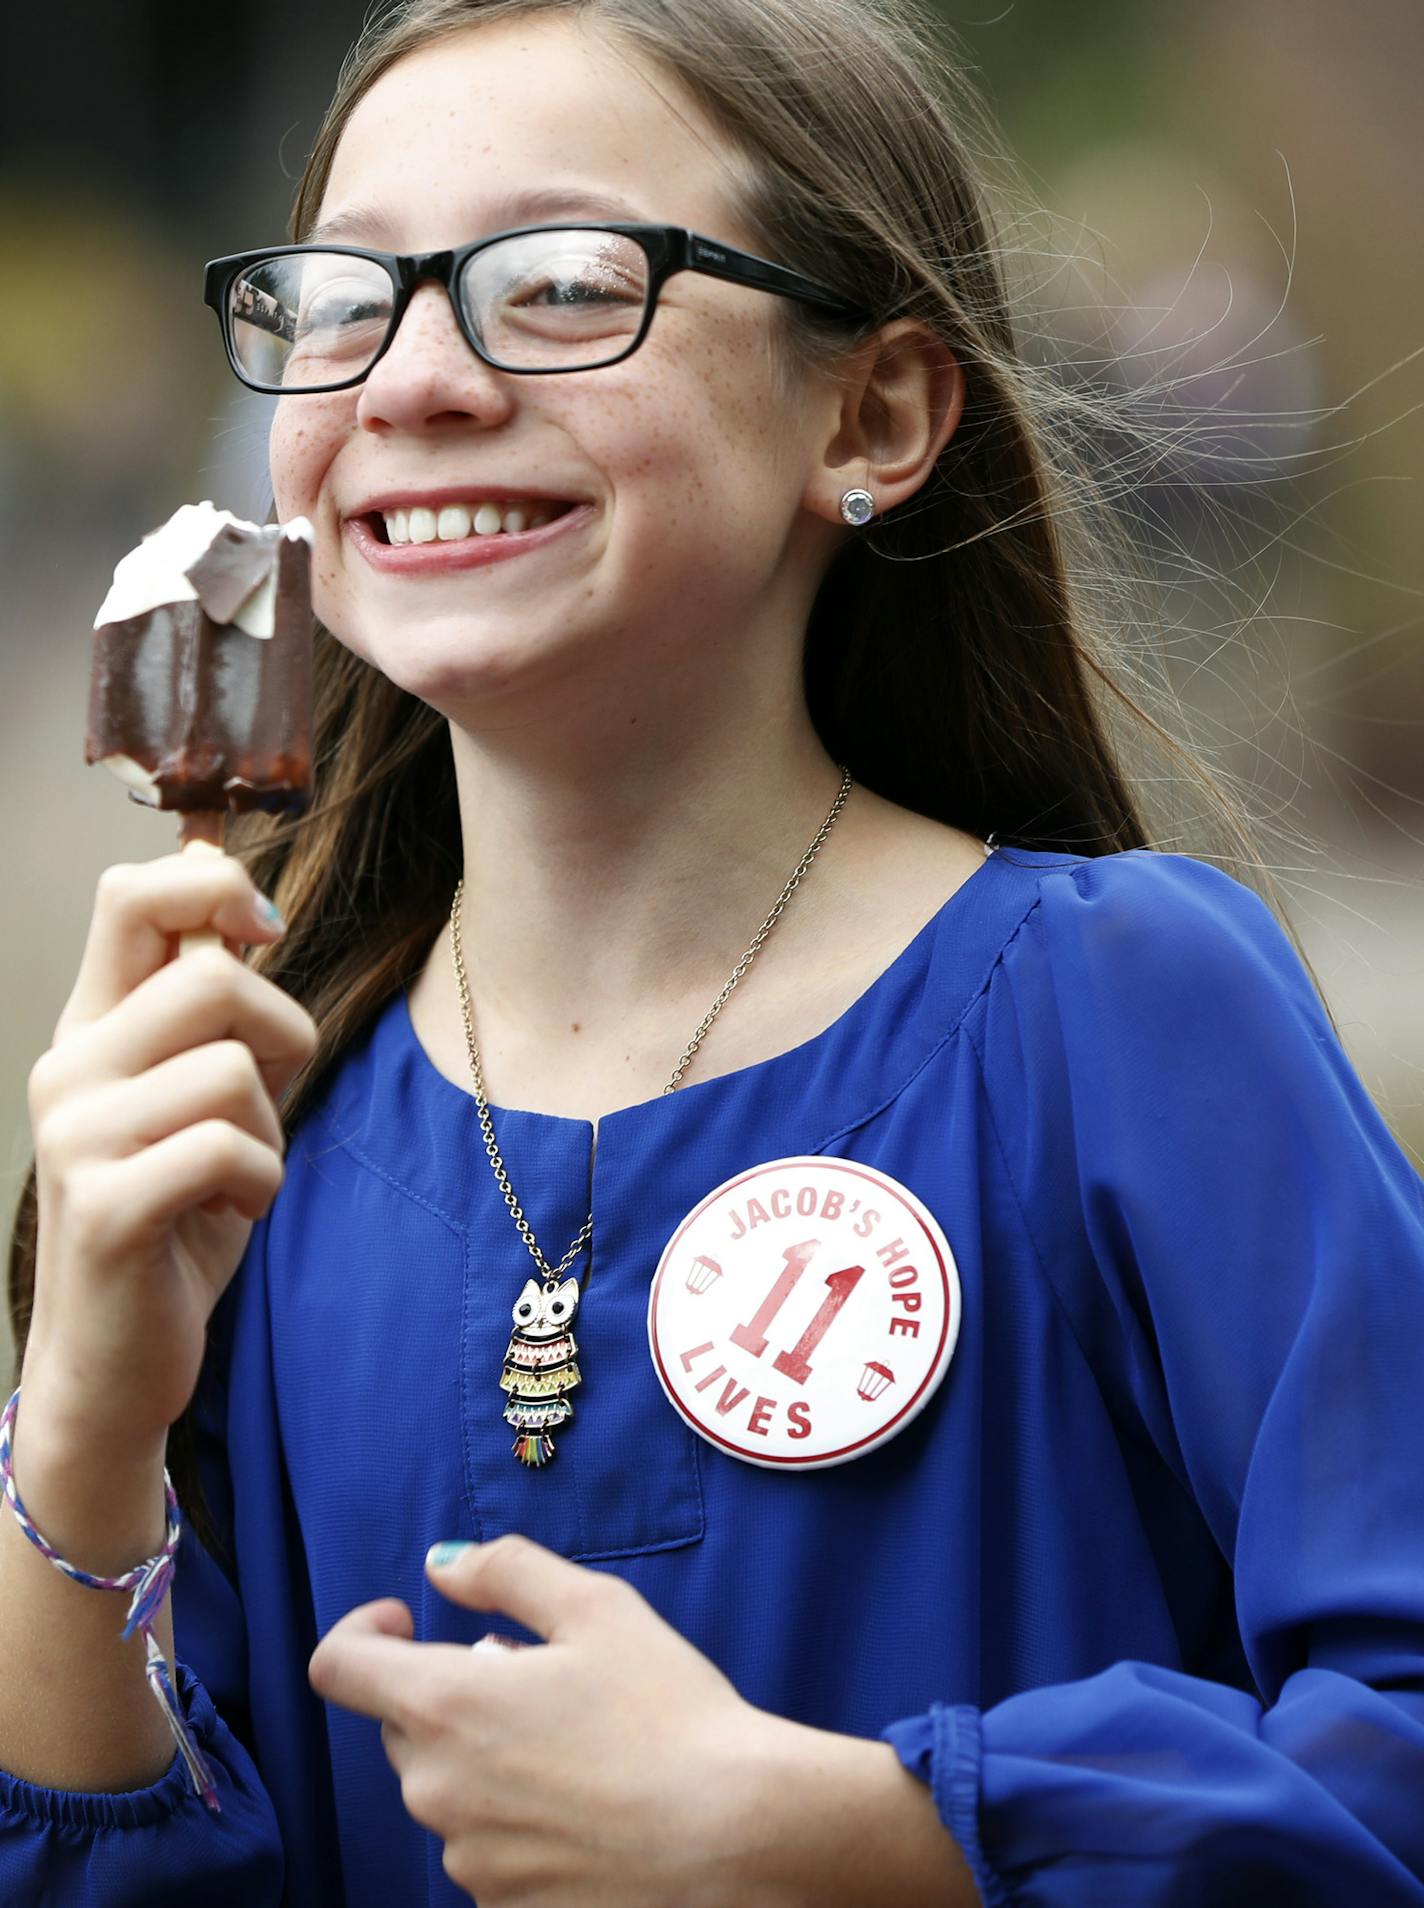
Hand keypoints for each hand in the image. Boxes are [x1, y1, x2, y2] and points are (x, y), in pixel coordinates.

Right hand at [23, 852, 316, 1450]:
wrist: (116, 1358)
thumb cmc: (176, 1216)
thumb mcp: (199, 1091)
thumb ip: (211, 999)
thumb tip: (217, 867)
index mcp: (94, 1027)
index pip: (133, 895)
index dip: (217, 888)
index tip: (264, 932)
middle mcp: (70, 1066)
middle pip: (213, 977)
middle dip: (281, 1036)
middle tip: (266, 1104)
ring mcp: (77, 1135)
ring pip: (233, 1070)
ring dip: (270, 1131)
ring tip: (236, 1176)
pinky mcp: (104, 1206)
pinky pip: (229, 1150)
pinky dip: (261, 1184)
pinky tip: (232, 1214)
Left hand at [307, 1533, 797, 1906]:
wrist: (735, 1836)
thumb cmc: (669, 1713)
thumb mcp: (597, 1608)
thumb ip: (504, 1570)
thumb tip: (442, 1565)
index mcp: (444, 1706)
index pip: (339, 1667)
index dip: (363, 1631)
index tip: (410, 1620)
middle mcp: (435, 1791)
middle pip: (404, 1726)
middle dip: (453, 1693)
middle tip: (539, 1680)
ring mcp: (467, 1861)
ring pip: (449, 1790)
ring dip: (487, 1759)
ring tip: (581, 1747)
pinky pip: (486, 1848)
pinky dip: (518, 1819)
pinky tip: (590, 1807)